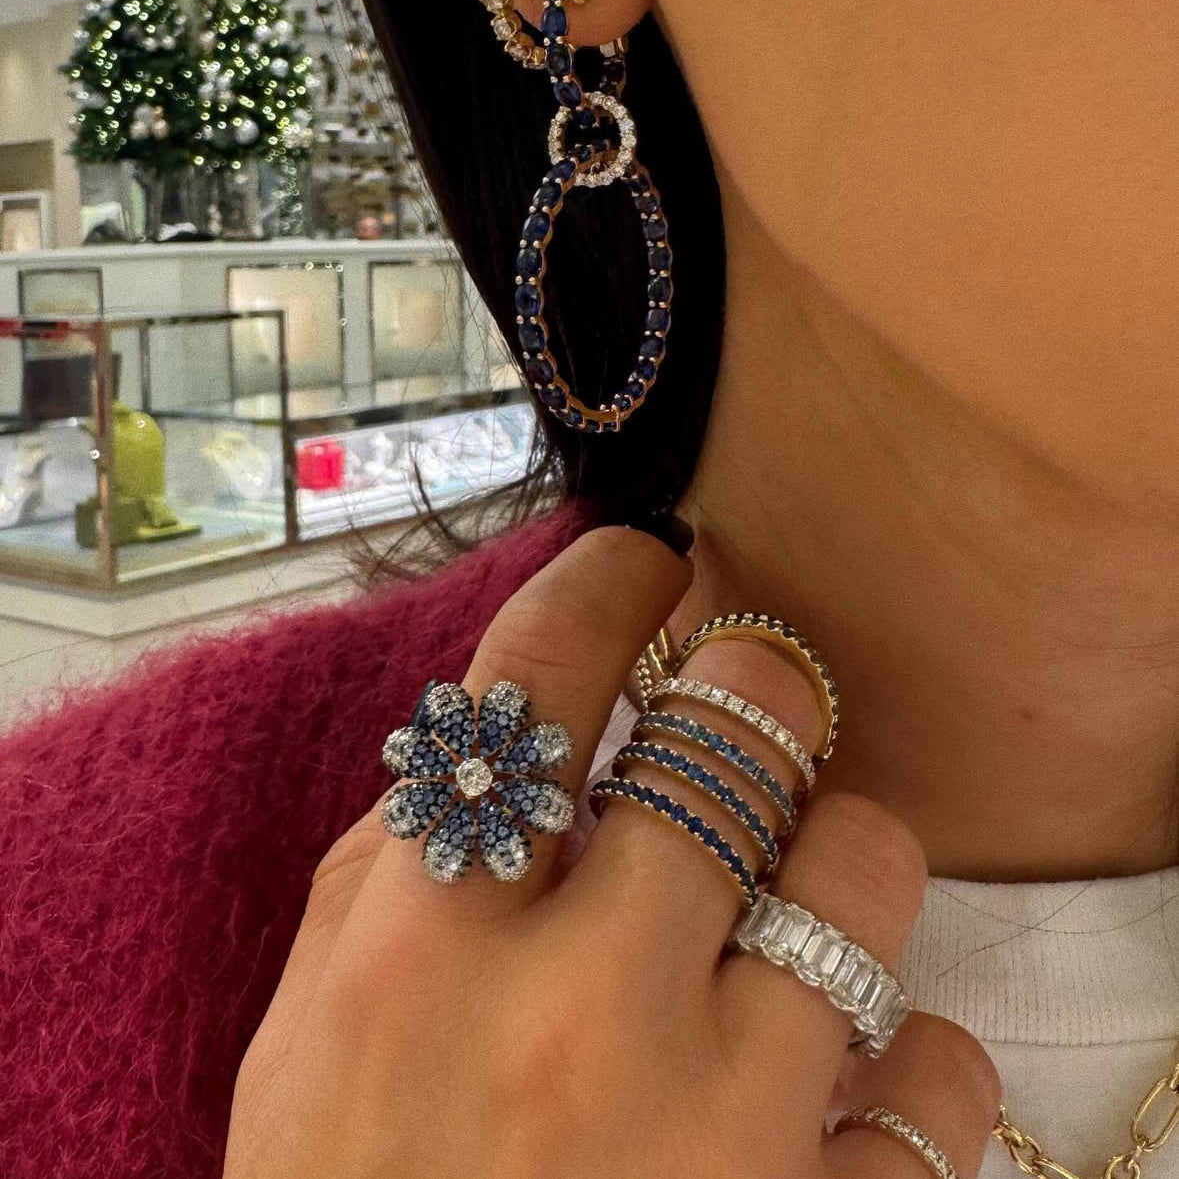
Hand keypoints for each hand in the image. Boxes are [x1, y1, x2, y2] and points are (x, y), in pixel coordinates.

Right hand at [223, 526, 998, 1178]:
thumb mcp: (307, 1043)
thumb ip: (391, 872)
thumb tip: (505, 742)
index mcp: (426, 950)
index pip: (535, 680)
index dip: (603, 581)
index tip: (643, 561)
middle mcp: (576, 1015)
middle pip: (737, 732)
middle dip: (751, 689)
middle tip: (743, 707)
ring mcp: (717, 1130)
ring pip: (866, 868)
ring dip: (839, 857)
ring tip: (792, 898)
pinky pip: (946, 1077)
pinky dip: (915, 1061)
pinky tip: (846, 1081)